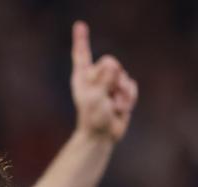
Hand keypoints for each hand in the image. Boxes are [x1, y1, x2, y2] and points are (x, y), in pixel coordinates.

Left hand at [71, 21, 137, 143]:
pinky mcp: (121, 91)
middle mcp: (95, 77)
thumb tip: (113, 63)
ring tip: (112, 106)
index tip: (79, 25)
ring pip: (124, 75)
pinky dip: (129, 98)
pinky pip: (132, 85)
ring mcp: (109, 83)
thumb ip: (104, 79)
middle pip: (111, 62)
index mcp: (82, 77)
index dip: (81, 40)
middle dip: (113, 79)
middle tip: (106, 96)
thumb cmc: (93, 118)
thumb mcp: (95, 98)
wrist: (102, 135)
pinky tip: (120, 109)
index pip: (81, 54)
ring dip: (121, 92)